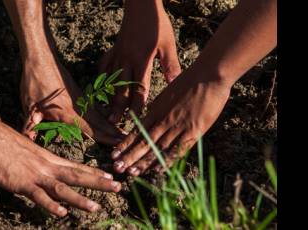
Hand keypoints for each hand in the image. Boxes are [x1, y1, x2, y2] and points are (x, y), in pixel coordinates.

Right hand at [0, 120, 121, 216]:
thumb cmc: (3, 142)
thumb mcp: (26, 151)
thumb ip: (37, 162)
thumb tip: (42, 170)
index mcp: (48, 158)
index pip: (76, 166)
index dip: (94, 172)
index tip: (110, 176)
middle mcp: (46, 165)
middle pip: (77, 175)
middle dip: (99, 183)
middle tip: (118, 187)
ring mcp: (35, 174)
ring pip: (62, 188)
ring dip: (80, 199)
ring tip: (96, 207)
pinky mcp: (21, 182)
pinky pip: (39, 196)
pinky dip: (51, 205)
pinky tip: (62, 213)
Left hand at [2, 0, 122, 144]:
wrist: (41, 57)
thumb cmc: (34, 81)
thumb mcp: (29, 105)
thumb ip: (30, 124)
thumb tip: (28, 139)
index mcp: (67, 113)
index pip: (90, 129)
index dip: (105, 138)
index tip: (118, 144)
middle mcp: (78, 107)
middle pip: (100, 123)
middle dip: (114, 134)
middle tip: (129, 142)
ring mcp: (81, 99)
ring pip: (100, 115)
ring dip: (112, 125)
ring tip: (123, 133)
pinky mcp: (79, 93)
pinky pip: (95, 107)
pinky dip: (104, 114)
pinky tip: (109, 118)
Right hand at [99, 0, 180, 122]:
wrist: (141, 5)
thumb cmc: (157, 24)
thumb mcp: (168, 45)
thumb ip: (171, 66)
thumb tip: (175, 84)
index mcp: (141, 61)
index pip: (138, 89)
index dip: (137, 106)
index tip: (136, 120)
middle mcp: (126, 60)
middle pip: (121, 89)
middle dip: (118, 107)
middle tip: (115, 122)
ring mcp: (117, 55)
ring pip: (111, 80)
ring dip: (109, 96)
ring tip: (106, 111)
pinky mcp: (113, 49)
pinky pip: (104, 66)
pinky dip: (102, 77)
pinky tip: (102, 86)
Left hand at [110, 72, 230, 175]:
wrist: (209, 75)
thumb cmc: (190, 80)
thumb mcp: (168, 93)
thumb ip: (160, 107)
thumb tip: (154, 115)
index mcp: (156, 110)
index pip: (137, 131)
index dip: (125, 143)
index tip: (115, 153)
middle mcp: (163, 120)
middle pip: (143, 142)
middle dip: (129, 157)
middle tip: (117, 168)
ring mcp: (177, 127)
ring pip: (157, 148)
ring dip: (144, 162)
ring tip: (131, 173)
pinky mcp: (193, 131)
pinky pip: (177, 149)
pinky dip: (167, 160)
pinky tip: (157, 170)